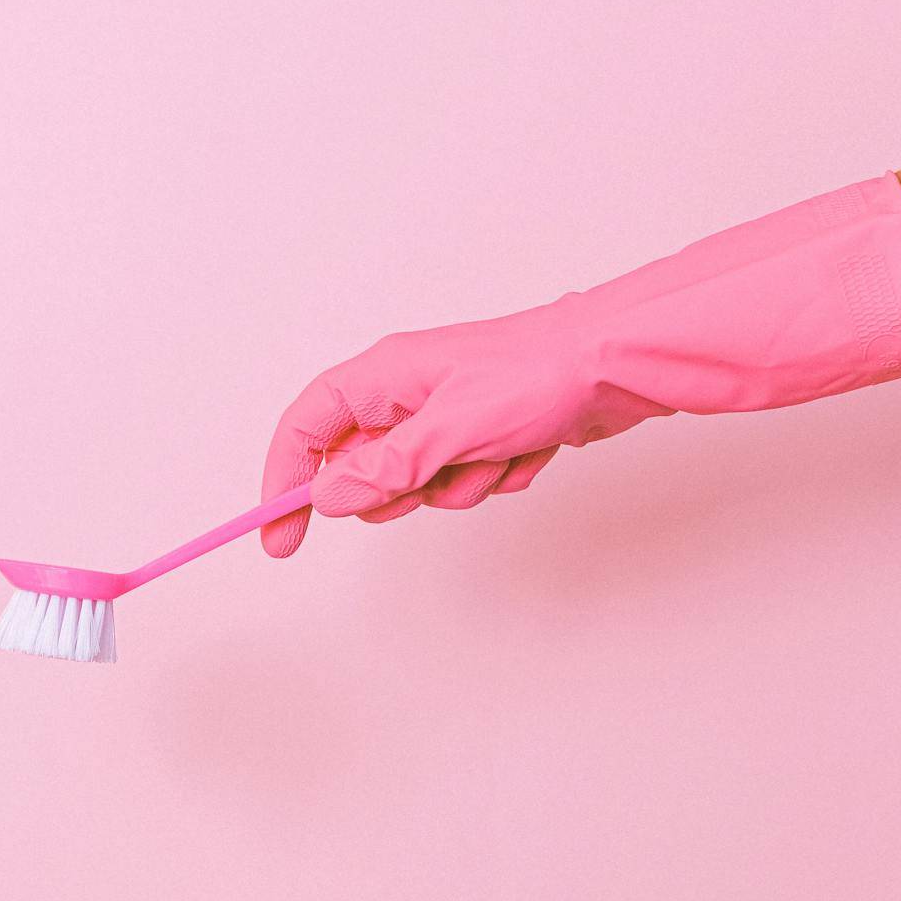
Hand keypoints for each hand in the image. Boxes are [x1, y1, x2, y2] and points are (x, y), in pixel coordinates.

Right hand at [260, 170, 900, 558]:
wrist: (620, 365)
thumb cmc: (539, 378)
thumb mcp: (450, 432)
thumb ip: (383, 468)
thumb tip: (325, 496)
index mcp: (385, 375)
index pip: (306, 429)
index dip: (283, 480)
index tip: (279, 536)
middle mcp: (409, 390)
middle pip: (361, 466)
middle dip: (401, 490)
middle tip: (439, 479)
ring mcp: (449, 413)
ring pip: (419, 483)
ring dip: (458, 486)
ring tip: (499, 455)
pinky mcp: (486, 432)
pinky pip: (466, 480)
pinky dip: (495, 477)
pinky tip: (528, 451)